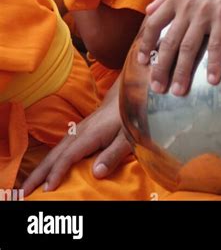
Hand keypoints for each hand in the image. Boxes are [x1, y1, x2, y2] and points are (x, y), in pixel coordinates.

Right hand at [22, 80, 130, 194]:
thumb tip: (96, 173)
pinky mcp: (81, 130)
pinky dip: (50, 159)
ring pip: (55, 150)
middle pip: (55, 154)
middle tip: (24, 191)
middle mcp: (80, 131)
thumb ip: (113, 155)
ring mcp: (79, 129)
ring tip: (30, 183)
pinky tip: (46, 167)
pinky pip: (60, 146)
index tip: (48, 190)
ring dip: (41, 167)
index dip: (57, 173)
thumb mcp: (128, 138)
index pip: (68, 156)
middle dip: (39, 172)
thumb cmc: (130, 118)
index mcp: (90, 135)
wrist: (129, 95)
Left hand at [138, 0, 220, 95]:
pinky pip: (216, 45)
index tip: (142, 61)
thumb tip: (149, 8)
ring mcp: (205, 13)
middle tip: (157, 88)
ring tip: (178, 91)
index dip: (146, 44)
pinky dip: (214, 64)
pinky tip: (212, 81)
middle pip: (168, 42)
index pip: (154, 24)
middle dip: (161, 67)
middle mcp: (187, 6)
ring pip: (188, 47)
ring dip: (182, 72)